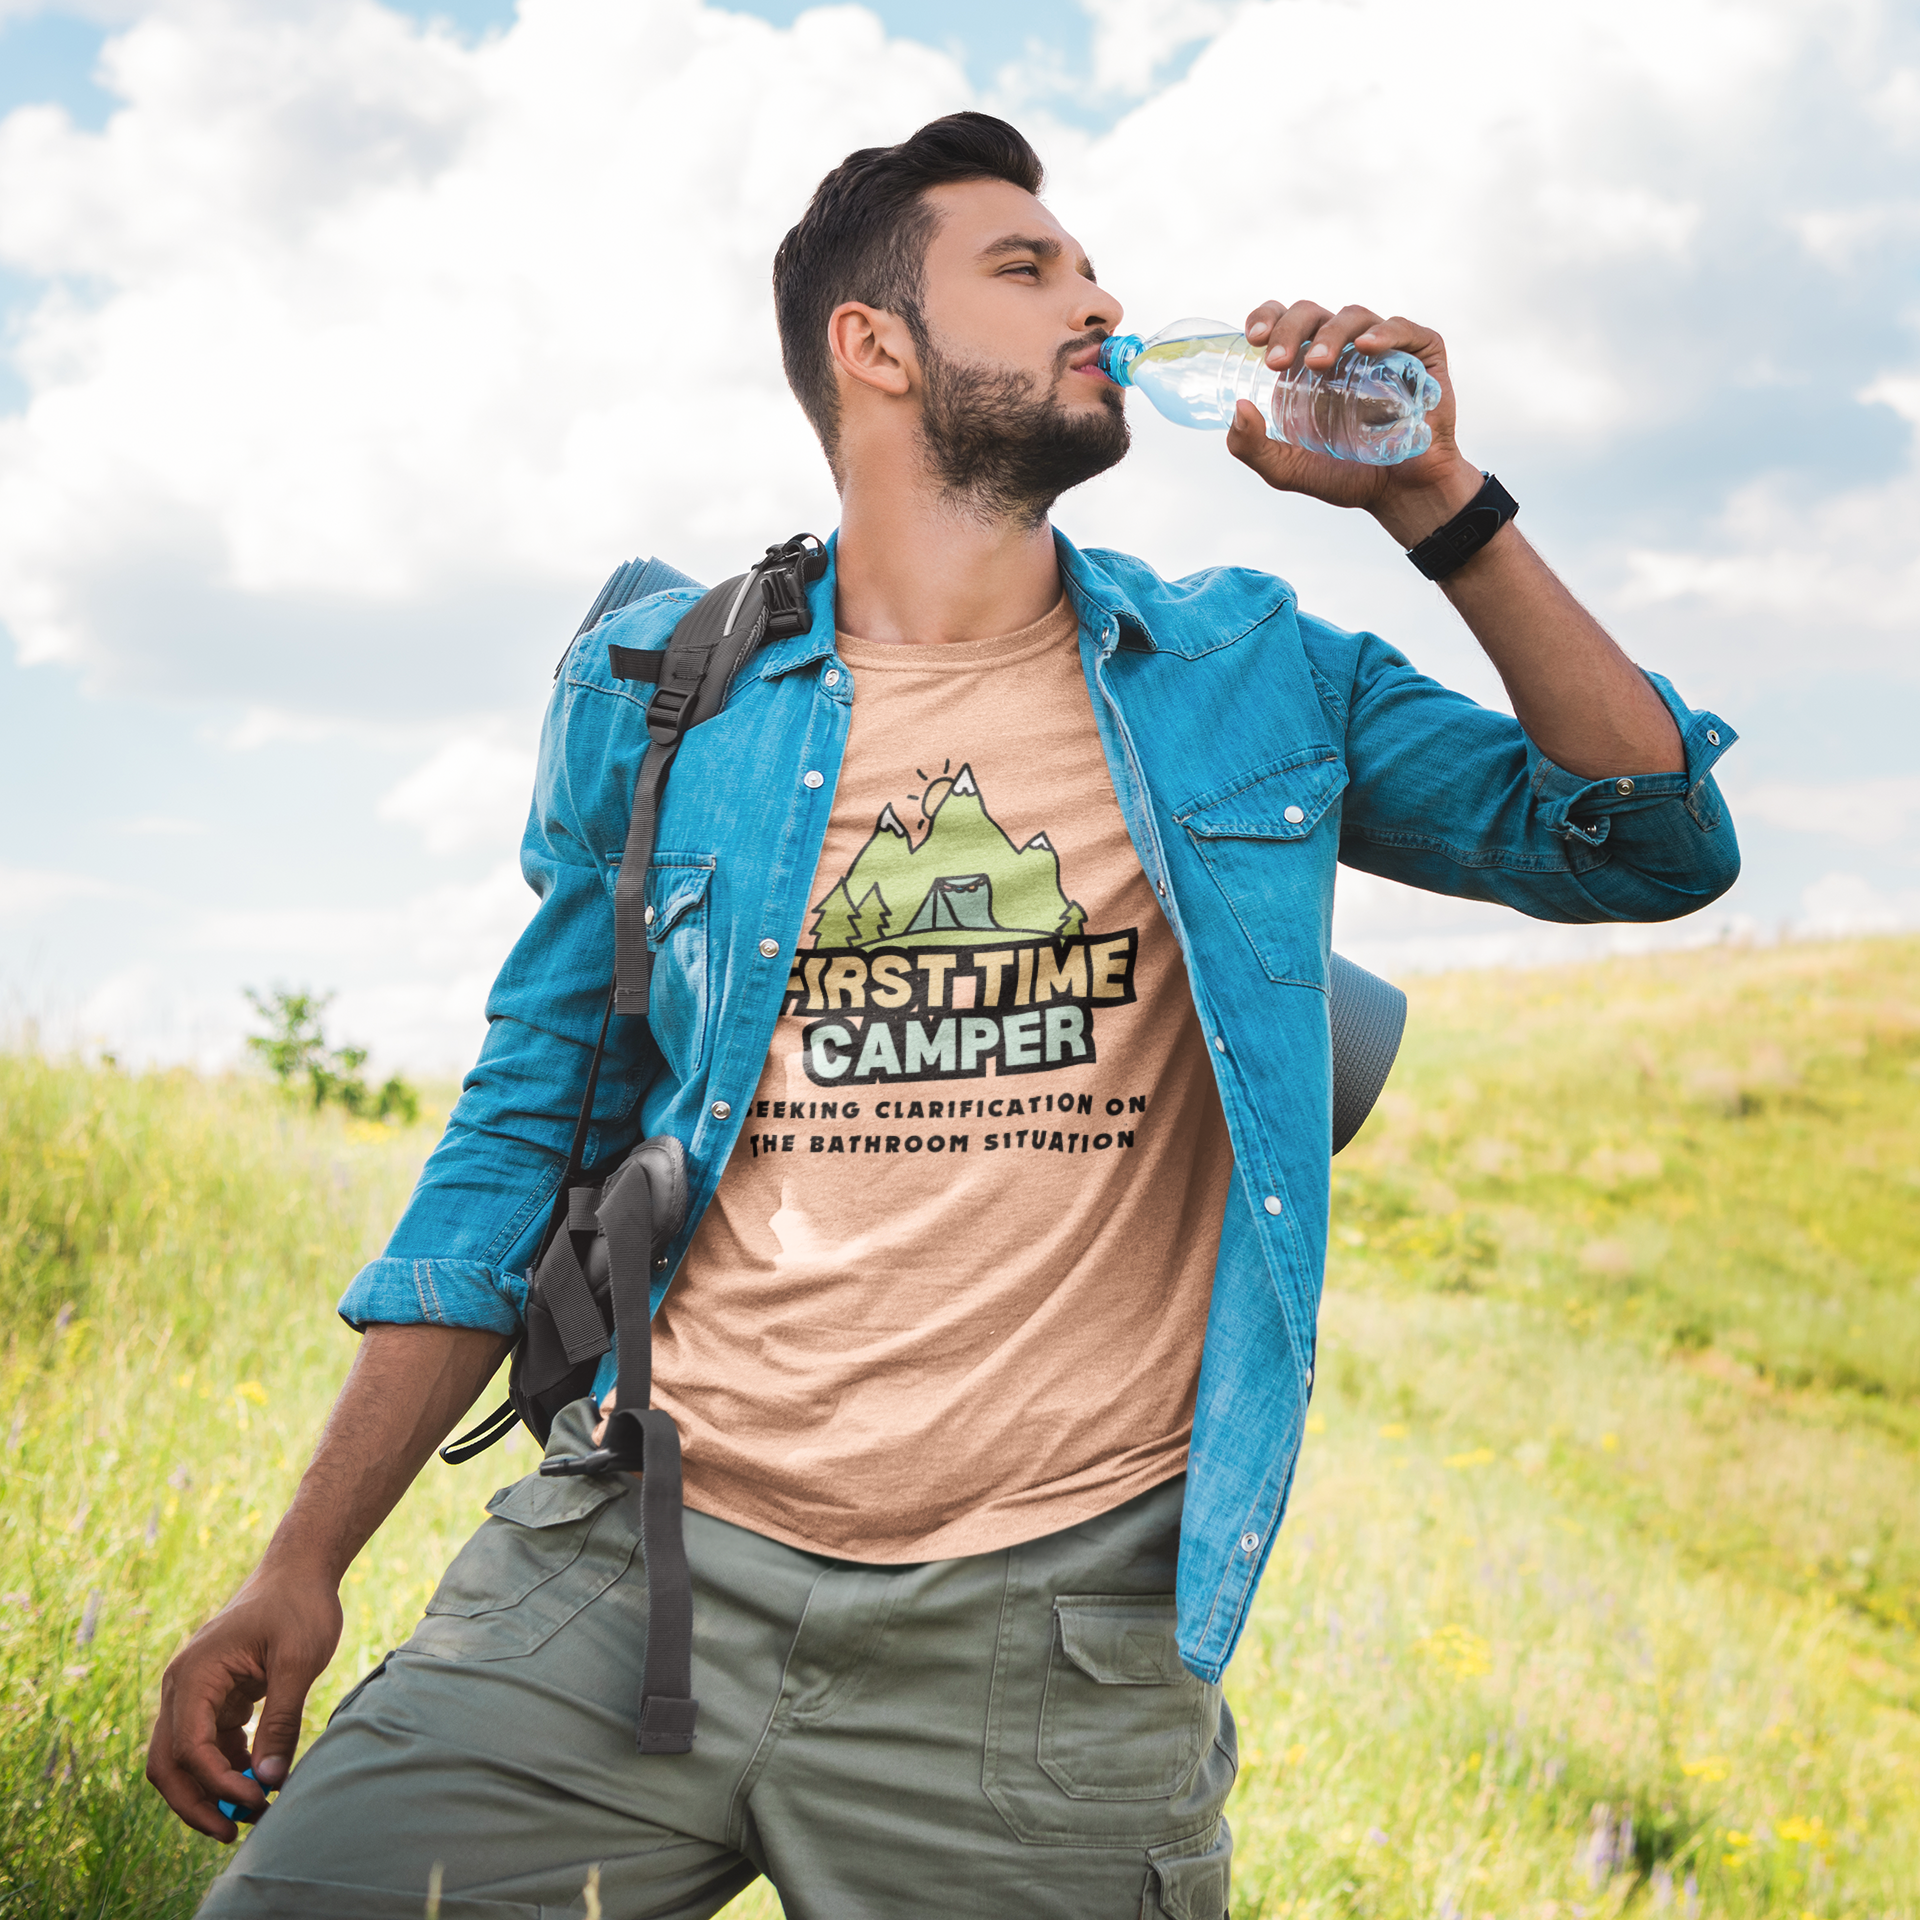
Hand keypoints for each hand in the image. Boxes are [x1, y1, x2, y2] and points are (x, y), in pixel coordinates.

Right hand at [146, 1567, 342, 1839]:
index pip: (189, 1747)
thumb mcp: (298, 1660)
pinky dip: (225, 1769)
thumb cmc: (298, 1606)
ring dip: (211, 1790)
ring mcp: (193, 1693)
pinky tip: (258, 1780)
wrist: (299, 1570)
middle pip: (168, 1763)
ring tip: (254, 1812)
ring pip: (183, 1760)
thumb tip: (269, 1780)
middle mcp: (181, 1687)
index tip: (256, 1800)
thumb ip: (282, 1720)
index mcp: (193, 1675)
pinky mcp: (213, 1698)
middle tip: (234, 1834)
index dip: (217, 1783)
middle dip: (196, 1804)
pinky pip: (206, 1746)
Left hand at [1224, 299, 1482, 542]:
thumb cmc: (1344, 476)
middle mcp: (1343, 347)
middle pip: (1312, 314)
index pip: (1284, 322)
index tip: (1254, 339)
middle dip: (1290, 330)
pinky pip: (1403, 330)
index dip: (1267, 318)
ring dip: (1331, 335)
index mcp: (1307, 363)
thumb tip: (1238, 409)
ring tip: (1317, 365)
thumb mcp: (1287, 469)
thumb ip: (1252, 448)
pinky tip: (1367, 347)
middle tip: (1276, 364)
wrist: (1400, 494)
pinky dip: (1385, 332)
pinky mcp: (1421, 354)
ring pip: (1353, 317)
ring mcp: (1383, 347)